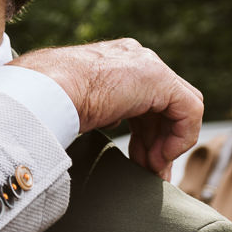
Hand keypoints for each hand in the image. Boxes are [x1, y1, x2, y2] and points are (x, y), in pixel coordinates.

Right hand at [13, 39, 202, 178]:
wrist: (42, 91)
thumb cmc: (44, 101)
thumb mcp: (74, 105)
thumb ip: (97, 111)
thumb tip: (99, 126)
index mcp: (114, 62)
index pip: (144, 99)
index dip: (145, 133)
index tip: (136, 160)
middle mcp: (136, 59)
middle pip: (164, 106)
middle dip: (158, 142)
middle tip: (149, 172)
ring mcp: (149, 66)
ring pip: (180, 109)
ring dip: (168, 145)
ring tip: (152, 172)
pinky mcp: (160, 79)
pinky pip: (189, 111)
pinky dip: (180, 137)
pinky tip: (160, 157)